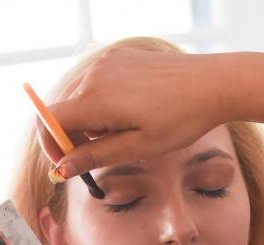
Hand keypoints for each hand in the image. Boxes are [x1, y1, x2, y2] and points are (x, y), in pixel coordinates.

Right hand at [36, 47, 225, 175]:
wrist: (213, 84)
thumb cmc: (180, 120)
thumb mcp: (137, 147)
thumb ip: (95, 156)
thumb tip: (62, 168)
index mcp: (96, 99)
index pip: (49, 121)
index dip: (52, 147)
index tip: (67, 166)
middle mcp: (94, 74)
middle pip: (60, 110)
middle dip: (69, 138)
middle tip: (95, 159)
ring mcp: (106, 62)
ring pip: (75, 97)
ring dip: (84, 122)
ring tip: (118, 136)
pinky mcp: (118, 57)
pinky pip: (92, 83)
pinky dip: (97, 104)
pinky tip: (124, 115)